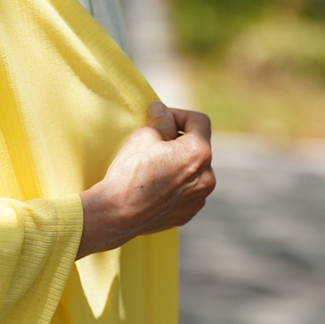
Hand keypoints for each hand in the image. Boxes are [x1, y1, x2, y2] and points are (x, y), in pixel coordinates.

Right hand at [76, 101, 215, 258]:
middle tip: (154, 142)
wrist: (117, 214)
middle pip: (197, 147)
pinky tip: (154, 185)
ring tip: (153, 166)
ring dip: (179, 163)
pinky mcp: (189, 213)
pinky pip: (188, 191)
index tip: (162, 120)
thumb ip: (161, 121)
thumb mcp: (143, 136)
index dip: (179, 115)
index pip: (199, 121)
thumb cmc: (129, 173)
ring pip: (194, 170)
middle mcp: (207, 177)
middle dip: (179, 140)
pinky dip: (176, 184)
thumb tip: (162, 110)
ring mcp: (200, 198)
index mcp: (198, 153)